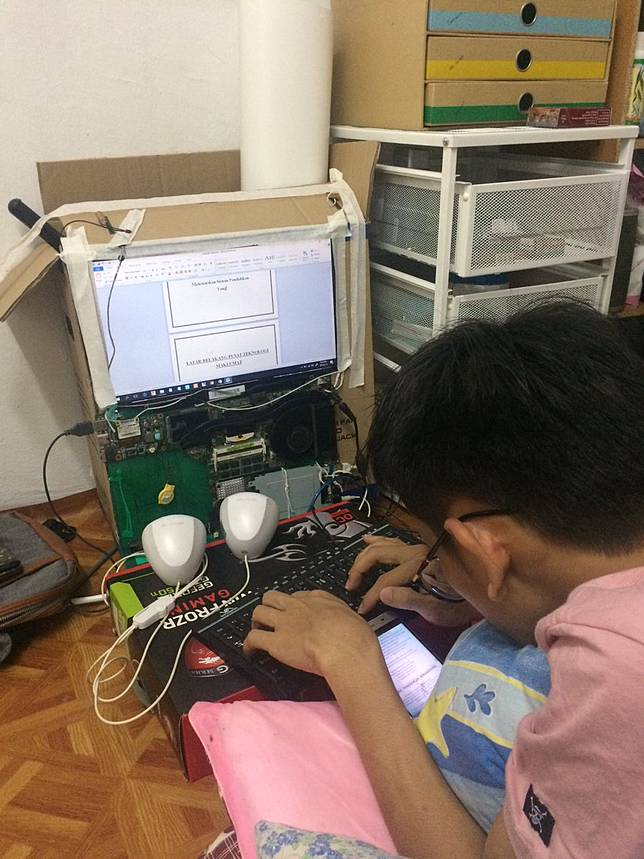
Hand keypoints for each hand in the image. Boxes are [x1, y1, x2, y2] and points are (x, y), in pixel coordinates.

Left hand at [243, 589, 380, 677]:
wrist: (345, 648)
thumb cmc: (355, 637)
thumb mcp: (355, 618)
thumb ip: (344, 619)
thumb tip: (348, 625)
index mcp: (319, 599)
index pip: (299, 596)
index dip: (294, 605)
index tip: (294, 613)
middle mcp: (298, 606)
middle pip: (273, 597)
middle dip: (269, 606)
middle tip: (270, 618)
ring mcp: (284, 622)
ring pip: (258, 612)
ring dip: (256, 622)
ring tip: (258, 631)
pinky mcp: (275, 641)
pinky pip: (253, 638)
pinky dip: (248, 645)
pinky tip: (250, 652)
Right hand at [347, 535, 478, 626]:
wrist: (482, 593)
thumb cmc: (461, 604)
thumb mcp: (438, 610)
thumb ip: (410, 601)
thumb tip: (382, 593)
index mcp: (420, 566)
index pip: (386, 580)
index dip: (371, 595)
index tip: (362, 609)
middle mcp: (417, 552)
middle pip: (378, 554)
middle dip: (360, 568)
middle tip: (351, 586)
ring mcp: (418, 548)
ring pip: (383, 544)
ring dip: (365, 555)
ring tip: (354, 569)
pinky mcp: (420, 550)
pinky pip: (393, 541)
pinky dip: (378, 541)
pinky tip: (369, 540)